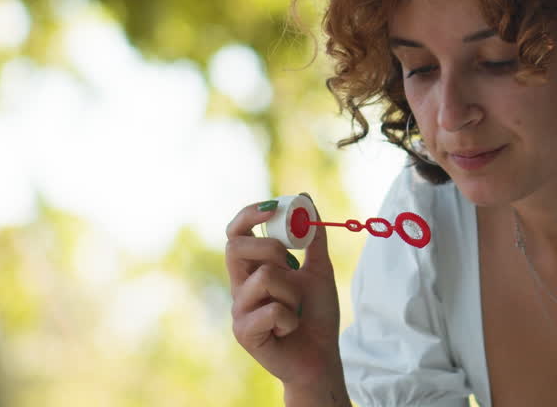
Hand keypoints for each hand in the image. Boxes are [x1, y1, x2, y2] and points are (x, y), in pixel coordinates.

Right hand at [225, 196, 343, 391]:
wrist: (321, 357)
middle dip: (270, 247)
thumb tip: (306, 199)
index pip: (235, 233)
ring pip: (263, 277)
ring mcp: (239, 309)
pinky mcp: (244, 332)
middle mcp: (240, 286)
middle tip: (292, 264)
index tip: (273, 207)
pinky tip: (290, 329)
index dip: (248, 215)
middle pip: (235, 246)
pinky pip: (271, 310)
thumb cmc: (316, 315)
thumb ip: (313, 238)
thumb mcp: (319, 269)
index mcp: (253, 269)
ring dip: (292, 292)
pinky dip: (291, 317)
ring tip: (296, 309)